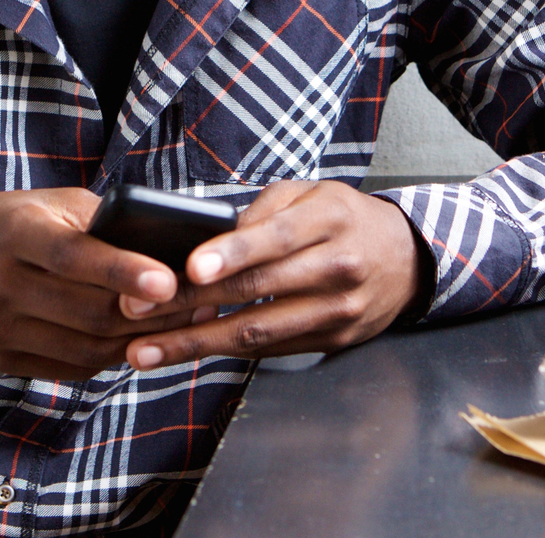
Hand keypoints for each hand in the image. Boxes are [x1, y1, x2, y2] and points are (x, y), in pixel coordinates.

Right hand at [0, 187, 213, 379]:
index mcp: (13, 233)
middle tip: (203, 300)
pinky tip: (142, 338)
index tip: (168, 280)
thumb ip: (100, 221)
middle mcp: (1, 285)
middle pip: (89, 310)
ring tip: (185, 320)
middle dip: (154, 311)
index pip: (72, 256)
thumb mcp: (46, 206)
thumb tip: (169, 248)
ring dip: (144, 337)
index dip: (122, 269)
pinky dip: (115, 354)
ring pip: (88, 346)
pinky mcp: (3, 361)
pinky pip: (74, 366)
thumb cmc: (8, 225)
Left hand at [115, 179, 425, 369]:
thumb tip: (210, 237)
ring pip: (258, 333)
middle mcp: (338, 267)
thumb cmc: (345, 218)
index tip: (189, 268)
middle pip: (257, 292)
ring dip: (195, 344)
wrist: (407, 259)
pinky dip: (224, 351)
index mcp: (331, 219)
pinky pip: (270, 350)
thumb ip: (263, 211)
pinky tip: (185, 350)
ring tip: (144, 350)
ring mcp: (339, 311)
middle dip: (190, 305)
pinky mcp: (334, 342)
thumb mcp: (311, 194)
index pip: (274, 239)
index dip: (231, 254)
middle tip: (136, 311)